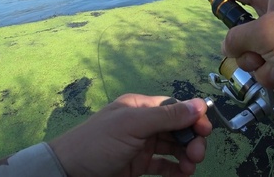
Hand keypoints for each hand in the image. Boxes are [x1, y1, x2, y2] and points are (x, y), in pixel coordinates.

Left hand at [49, 94, 211, 176]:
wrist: (67, 174)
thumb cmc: (99, 143)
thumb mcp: (133, 125)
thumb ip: (167, 116)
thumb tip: (200, 103)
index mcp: (140, 107)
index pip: (175, 107)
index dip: (193, 117)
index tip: (206, 131)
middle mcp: (143, 124)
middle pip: (177, 128)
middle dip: (191, 139)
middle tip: (197, 154)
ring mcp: (141, 145)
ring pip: (173, 147)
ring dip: (185, 155)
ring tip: (190, 168)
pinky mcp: (138, 165)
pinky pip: (163, 165)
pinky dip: (175, 169)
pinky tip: (182, 175)